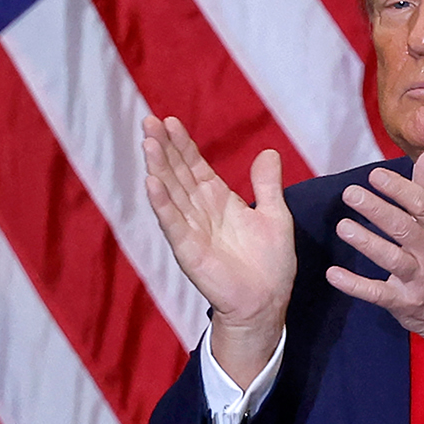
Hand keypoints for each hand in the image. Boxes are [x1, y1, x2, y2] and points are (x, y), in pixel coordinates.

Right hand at [142, 115, 295, 385]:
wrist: (267, 303)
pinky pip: (173, 223)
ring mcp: (192, 230)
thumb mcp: (276, 216)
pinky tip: (151, 182)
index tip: (169, 121)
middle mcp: (201, 212)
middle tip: (149, 121)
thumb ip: (267, 185)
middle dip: (163, 148)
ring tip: (147, 143)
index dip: (182, 145)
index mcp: (219, 201)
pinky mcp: (189, 251)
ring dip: (158, 168)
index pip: (195, 166)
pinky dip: (162, 204)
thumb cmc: (271, 264)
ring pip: (171, 193)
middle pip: (178, 173)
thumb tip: (269, 151)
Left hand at [326, 152, 423, 378]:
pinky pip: (376, 293)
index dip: (397, 188)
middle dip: (375, 209)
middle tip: (351, 193)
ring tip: (342, 226)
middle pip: (403, 227)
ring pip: (389, 258)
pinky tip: (334, 274)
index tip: (375, 175)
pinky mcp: (404, 302)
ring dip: (364, 241)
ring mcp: (419, 280)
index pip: (423, 204)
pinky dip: (354, 284)